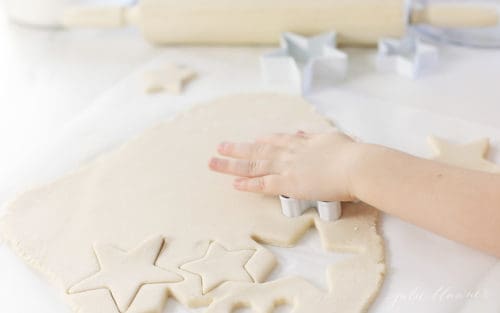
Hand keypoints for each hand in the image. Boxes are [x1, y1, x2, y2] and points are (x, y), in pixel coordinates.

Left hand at [209, 131, 361, 200]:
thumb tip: (302, 133)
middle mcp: (289, 152)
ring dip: (232, 165)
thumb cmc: (351, 154)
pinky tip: (235, 184)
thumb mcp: (332, 138)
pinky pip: (263, 184)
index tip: (251, 142)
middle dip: (237, 149)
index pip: (275, 140)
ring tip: (214, 164)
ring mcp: (287, 168)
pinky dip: (248, 184)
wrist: (357, 166)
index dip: (261, 142)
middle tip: (219, 147)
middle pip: (257, 151)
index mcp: (301, 142)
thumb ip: (314, 136)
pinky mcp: (289, 184)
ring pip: (254, 166)